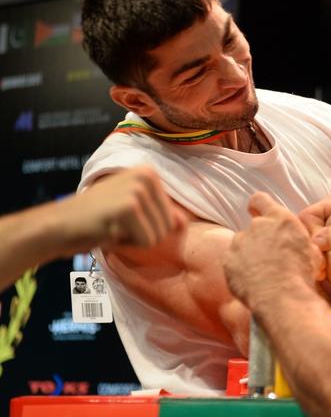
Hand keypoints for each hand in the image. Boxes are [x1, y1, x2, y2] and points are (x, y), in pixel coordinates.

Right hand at [64, 165, 186, 252]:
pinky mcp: (129, 206)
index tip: (123, 218)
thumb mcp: (134, 211)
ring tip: (113, 226)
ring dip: (136, 240)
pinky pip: (147, 241)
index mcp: (149, 172)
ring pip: (159, 235)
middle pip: (168, 225)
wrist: (59, 224)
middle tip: (116, 224)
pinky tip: (109, 231)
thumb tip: (184, 223)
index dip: (148, 226)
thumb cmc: (97, 219)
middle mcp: (147, 175)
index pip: (173, 215)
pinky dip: (127, 243)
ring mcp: (138, 189)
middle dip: (144, 234)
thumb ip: (161, 214)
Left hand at [224, 192, 324, 307]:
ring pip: (242, 244)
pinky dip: (239, 268)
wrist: (282, 299)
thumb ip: (298, 240)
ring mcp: (240, 242)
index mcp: (281, 219)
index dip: (258, 207)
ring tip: (261, 272)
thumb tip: (297, 244)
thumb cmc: (301, 277)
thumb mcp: (312, 252)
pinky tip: (252, 281)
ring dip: (248, 253)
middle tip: (269, 256)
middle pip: (253, 227)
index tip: (258, 213)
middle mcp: (258, 226)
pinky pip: (233, 261)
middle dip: (259, 238)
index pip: (260, 200)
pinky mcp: (228, 260)